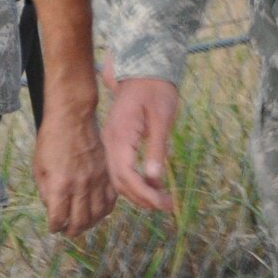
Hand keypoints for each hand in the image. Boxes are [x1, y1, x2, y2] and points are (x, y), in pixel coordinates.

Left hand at [33, 102, 114, 236]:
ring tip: (82, 224)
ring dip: (89, 224)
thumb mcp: (39, 166)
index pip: (59, 218)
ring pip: (97, 214)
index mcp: (60, 184)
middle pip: (80, 221)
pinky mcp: (107, 173)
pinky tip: (98, 211)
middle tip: (68, 232)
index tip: (54, 227)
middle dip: (72, 231)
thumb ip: (45, 190)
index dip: (55, 227)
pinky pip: (111, 199)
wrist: (73, 117)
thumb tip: (52, 208)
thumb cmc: (51, 139)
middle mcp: (81, 184)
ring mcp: (97, 179)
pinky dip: (105, 210)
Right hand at [104, 76, 179, 212]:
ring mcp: (110, 142)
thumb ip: (156, 149)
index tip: (163, 203)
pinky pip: (120, 168)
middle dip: (142, 198)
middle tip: (166, 206)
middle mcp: (110, 142)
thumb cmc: (156, 91)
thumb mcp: (162, 119)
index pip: (126, 175)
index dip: (143, 193)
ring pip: (118, 177)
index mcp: (120, 136)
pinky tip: (151, 186)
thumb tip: (154, 180)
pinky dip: (134, 181)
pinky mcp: (116, 142)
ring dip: (138, 192)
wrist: (143, 71)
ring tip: (161, 200)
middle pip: (120, 181)